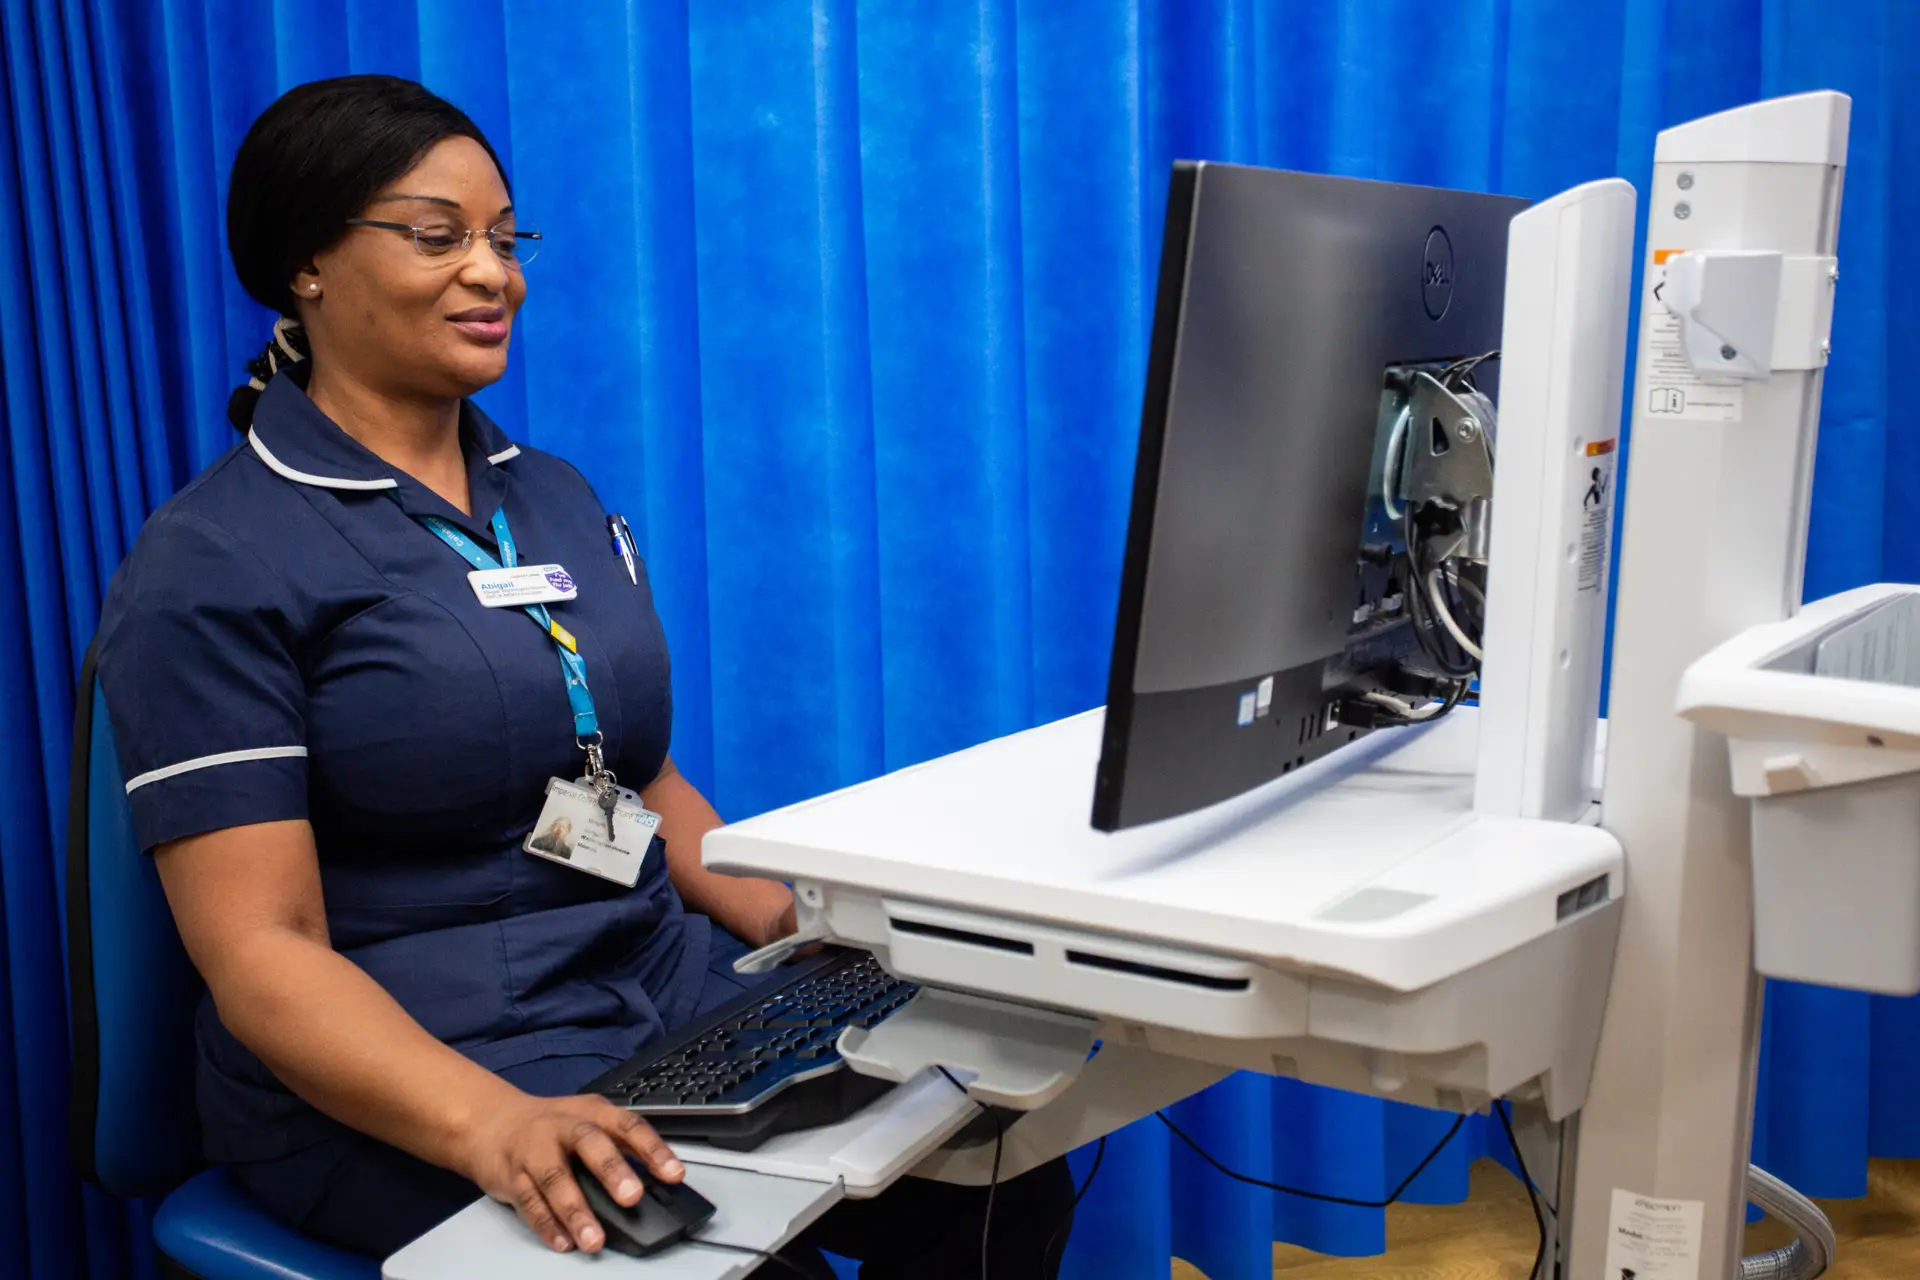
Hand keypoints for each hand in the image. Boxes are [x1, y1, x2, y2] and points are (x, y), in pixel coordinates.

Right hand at [458, 1090, 682, 1253]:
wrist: (493, 1122)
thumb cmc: (552, 1126)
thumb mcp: (591, 1122)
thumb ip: (622, 1147)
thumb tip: (660, 1179)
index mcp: (591, 1113)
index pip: (628, 1125)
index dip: (653, 1149)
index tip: (674, 1174)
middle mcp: (563, 1127)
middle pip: (588, 1144)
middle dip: (612, 1171)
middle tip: (631, 1198)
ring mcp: (535, 1151)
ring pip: (554, 1179)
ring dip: (575, 1211)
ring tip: (593, 1239)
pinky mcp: (512, 1176)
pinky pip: (529, 1203)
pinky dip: (547, 1225)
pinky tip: (563, 1241)